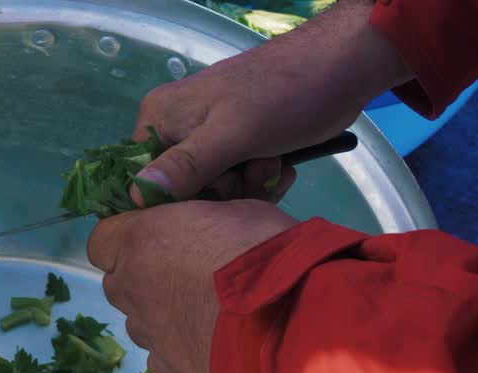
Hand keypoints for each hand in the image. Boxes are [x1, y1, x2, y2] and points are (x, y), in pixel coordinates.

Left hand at [87, 200, 298, 372]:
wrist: (287, 315)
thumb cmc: (263, 250)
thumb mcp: (235, 210)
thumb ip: (198, 222)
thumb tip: (198, 229)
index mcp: (139, 239)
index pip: (101, 241)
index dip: (124, 241)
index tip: (152, 239)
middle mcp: (131, 286)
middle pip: (116, 282)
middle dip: (140, 277)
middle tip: (183, 273)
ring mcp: (147, 329)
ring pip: (137, 321)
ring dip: (156, 314)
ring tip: (199, 310)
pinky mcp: (170, 364)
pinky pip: (159, 356)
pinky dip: (174, 350)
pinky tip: (203, 342)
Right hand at [131, 0, 410, 203]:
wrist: (343, 66)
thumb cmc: (285, 95)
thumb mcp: (233, 134)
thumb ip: (186, 166)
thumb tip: (135, 196)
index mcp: (160, 118)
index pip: (143, 181)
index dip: (176, 201)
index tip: (213, 197)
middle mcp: (177, 127)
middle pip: (182, 190)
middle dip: (223, 192)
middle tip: (255, 171)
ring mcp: (208, 136)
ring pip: (214, 190)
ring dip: (248, 187)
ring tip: (273, 163)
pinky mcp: (237, 144)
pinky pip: (236, 180)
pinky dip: (260, 179)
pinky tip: (281, 166)